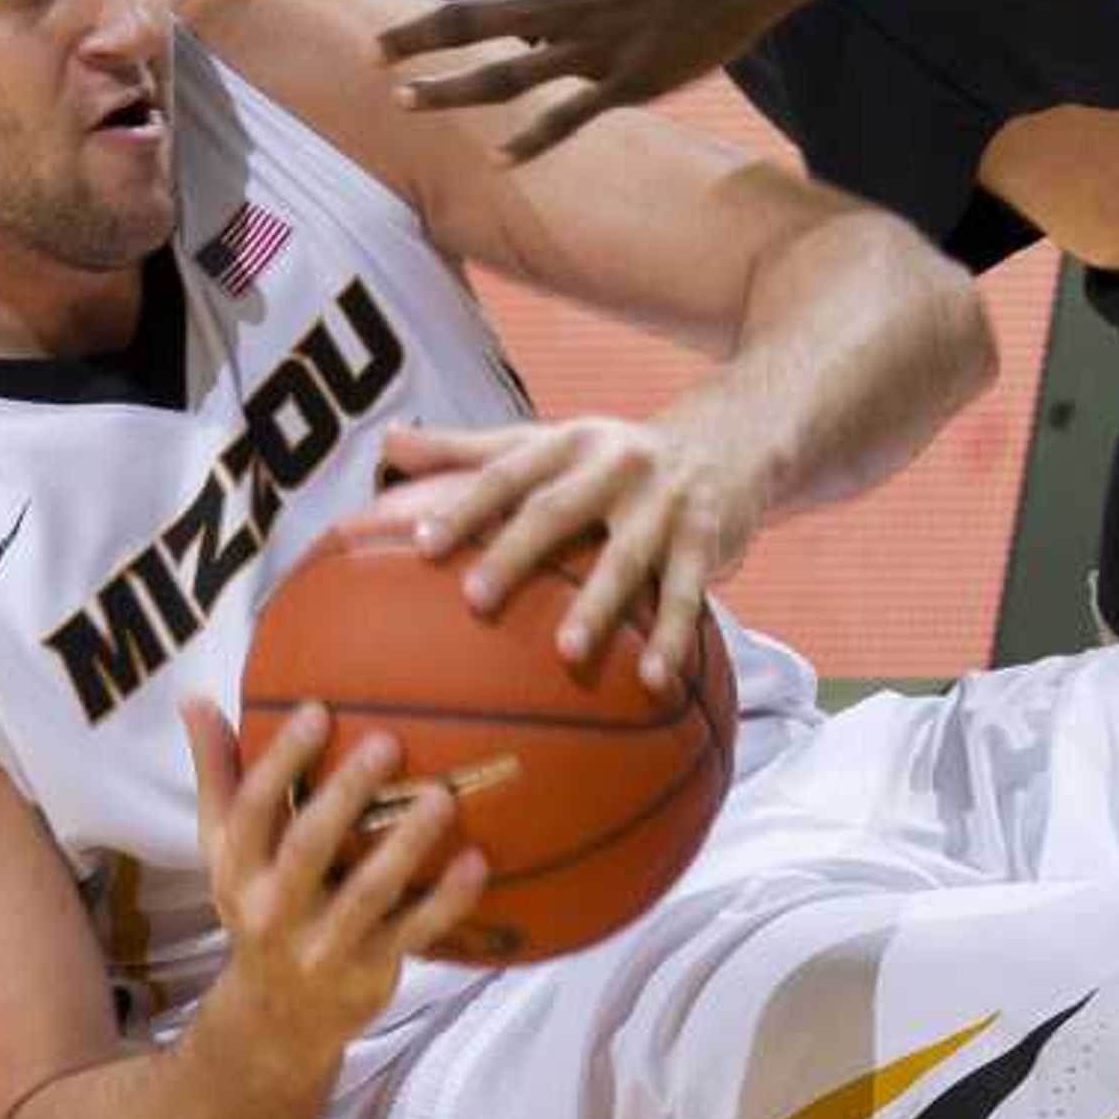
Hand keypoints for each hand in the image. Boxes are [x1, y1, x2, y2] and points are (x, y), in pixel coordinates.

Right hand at [184, 692, 484, 1043]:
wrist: (277, 1019)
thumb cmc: (260, 904)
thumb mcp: (225, 851)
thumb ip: (218, 776)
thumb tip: (195, 699)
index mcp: (238, 872)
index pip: (253, 810)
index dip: (282, 760)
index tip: (318, 709)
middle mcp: (274, 911)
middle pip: (309, 846)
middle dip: (346, 794)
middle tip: (388, 742)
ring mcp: (323, 946)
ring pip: (368, 892)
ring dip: (406, 844)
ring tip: (442, 796)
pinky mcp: (370, 971)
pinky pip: (414, 933)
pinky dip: (447, 900)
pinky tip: (477, 860)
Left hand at [370, 0, 778, 156]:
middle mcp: (569, 2)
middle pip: (475, 23)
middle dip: (418, 38)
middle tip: (374, 52)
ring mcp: (597, 48)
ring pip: (508, 79)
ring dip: (453, 92)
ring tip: (407, 103)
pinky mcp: (631, 82)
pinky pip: (571, 118)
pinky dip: (534, 140)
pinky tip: (502, 158)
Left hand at [380, 415, 761, 694]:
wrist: (730, 438)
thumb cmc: (613, 455)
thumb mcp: (550, 440)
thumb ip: (468, 449)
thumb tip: (387, 442)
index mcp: (568, 443)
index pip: (506, 472)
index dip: (464, 506)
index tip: (420, 546)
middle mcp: (615, 466)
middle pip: (558, 509)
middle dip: (517, 553)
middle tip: (475, 599)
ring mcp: (664, 503)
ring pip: (626, 557)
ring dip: (598, 604)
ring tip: (567, 651)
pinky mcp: (707, 538)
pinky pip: (688, 594)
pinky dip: (673, 637)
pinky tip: (654, 681)